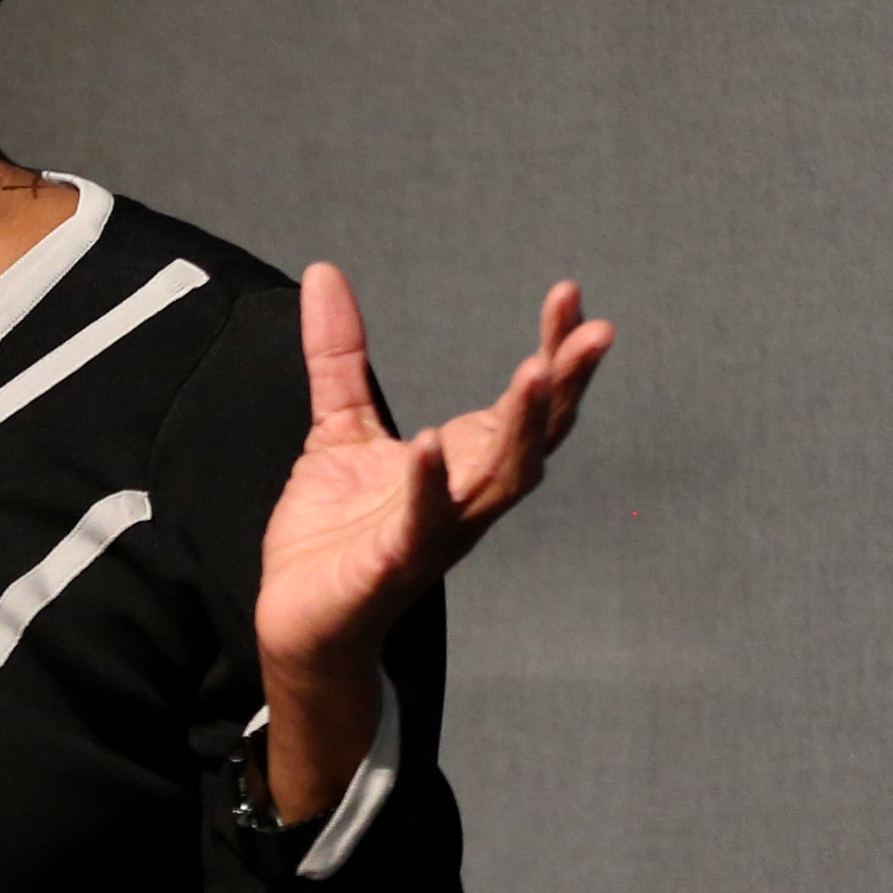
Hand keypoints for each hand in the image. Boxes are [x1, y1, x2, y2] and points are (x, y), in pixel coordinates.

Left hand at [252, 264, 608, 818]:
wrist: (298, 619)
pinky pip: (422, 522)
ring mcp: (438, 532)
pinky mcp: (393, 563)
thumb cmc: (334, 534)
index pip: (528, 402)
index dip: (555, 350)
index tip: (570, 294)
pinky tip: (431, 442)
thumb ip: (340, 354)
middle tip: (594, 330)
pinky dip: (429, 485)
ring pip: (500, 480)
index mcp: (465, 461)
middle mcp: (468, 496)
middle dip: (566, 383)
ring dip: (520, 427)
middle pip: (537, 436)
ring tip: (535, 370)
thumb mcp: (338, 427)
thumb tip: (324, 273)